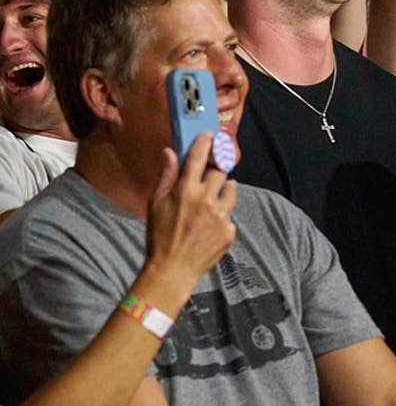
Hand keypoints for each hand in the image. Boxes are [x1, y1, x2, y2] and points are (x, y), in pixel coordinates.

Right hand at [145, 133, 237, 286]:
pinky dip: (222, 215)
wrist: (172, 269)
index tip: (209, 136)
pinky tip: (208, 225)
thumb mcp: (155, 203)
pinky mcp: (229, 230)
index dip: (205, 142)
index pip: (199, 156)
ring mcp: (221, 215)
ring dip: (223, 190)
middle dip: (216, 169)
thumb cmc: (159, 236)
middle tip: (209, 173)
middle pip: (221, 170)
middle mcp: (206, 199)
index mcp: (185, 190)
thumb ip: (166, 176)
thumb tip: (169, 152)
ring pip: (231, 190)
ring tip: (210, 200)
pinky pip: (230, 214)